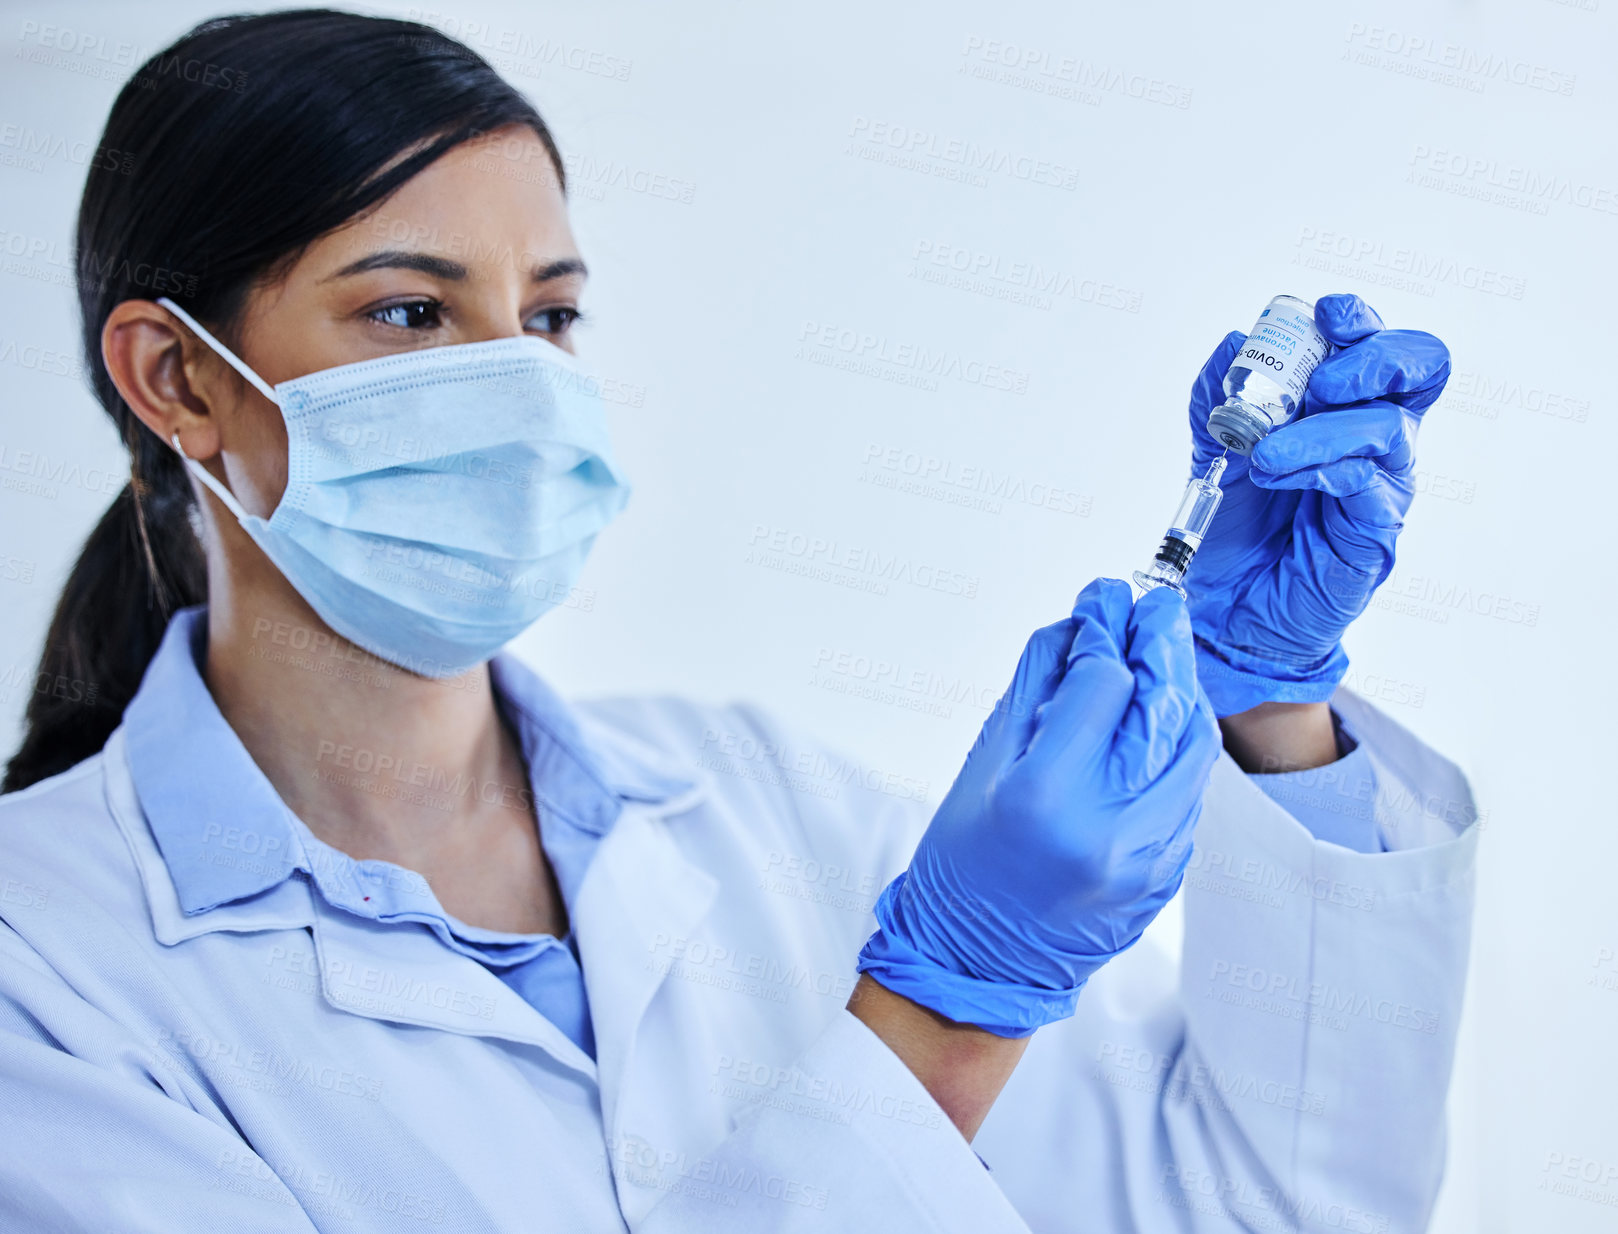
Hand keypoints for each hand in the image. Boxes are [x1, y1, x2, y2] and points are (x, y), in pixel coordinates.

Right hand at [856, 579, 1219, 1036]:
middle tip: (1156, 606)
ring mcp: (1148, 857)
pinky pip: (1190, 790)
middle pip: (1162, 705)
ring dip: (1182, 689)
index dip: (1106, 630)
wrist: (978, 967)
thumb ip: (1035, 689)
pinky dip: (1179, 745)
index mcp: (1048, 797)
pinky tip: (1159, 722)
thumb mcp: (982, 766)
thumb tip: (1077, 627)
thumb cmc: (962, 868)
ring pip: (1193, 745)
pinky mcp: (1168, 874)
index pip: (1104, 683)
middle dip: (1161, 643)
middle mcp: (1109, 828)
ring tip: (1164, 654)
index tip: (1103, 600)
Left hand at [1184, 293, 1450, 716]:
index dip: (1361, 320)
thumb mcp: (1217, 450)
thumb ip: (1220, 398)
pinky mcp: (1373, 536)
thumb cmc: (1238, 530)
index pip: (1385, 346)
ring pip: (1388, 428)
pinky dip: (1317, 467)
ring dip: (1320, 427)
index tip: (1319, 316)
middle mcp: (1381, 442)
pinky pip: (1364, 485)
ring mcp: (1384, 489)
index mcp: (1351, 410)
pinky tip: (1274, 473)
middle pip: (1422, 369)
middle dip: (1371, 355)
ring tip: (1262, 449)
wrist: (1226, 609)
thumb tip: (1231, 343)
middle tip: (1316, 381)